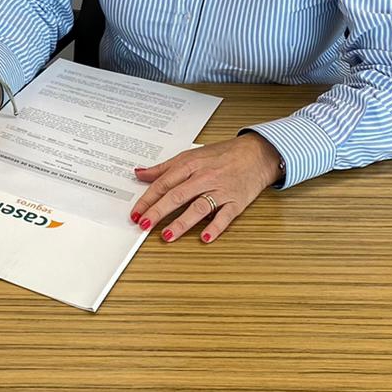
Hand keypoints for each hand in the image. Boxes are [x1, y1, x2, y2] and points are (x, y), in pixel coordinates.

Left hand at [131, 133, 282, 243]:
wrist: (255, 154)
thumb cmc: (221, 155)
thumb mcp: (190, 156)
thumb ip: (164, 168)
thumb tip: (139, 173)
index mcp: (190, 165)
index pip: (163, 184)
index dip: (147, 199)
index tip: (136, 213)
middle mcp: (203, 177)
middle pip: (177, 195)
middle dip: (158, 211)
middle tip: (144, 225)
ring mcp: (220, 190)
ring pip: (198, 207)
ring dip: (182, 222)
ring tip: (167, 235)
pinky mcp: (236, 202)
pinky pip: (225, 216)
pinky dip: (215, 227)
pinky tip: (205, 237)